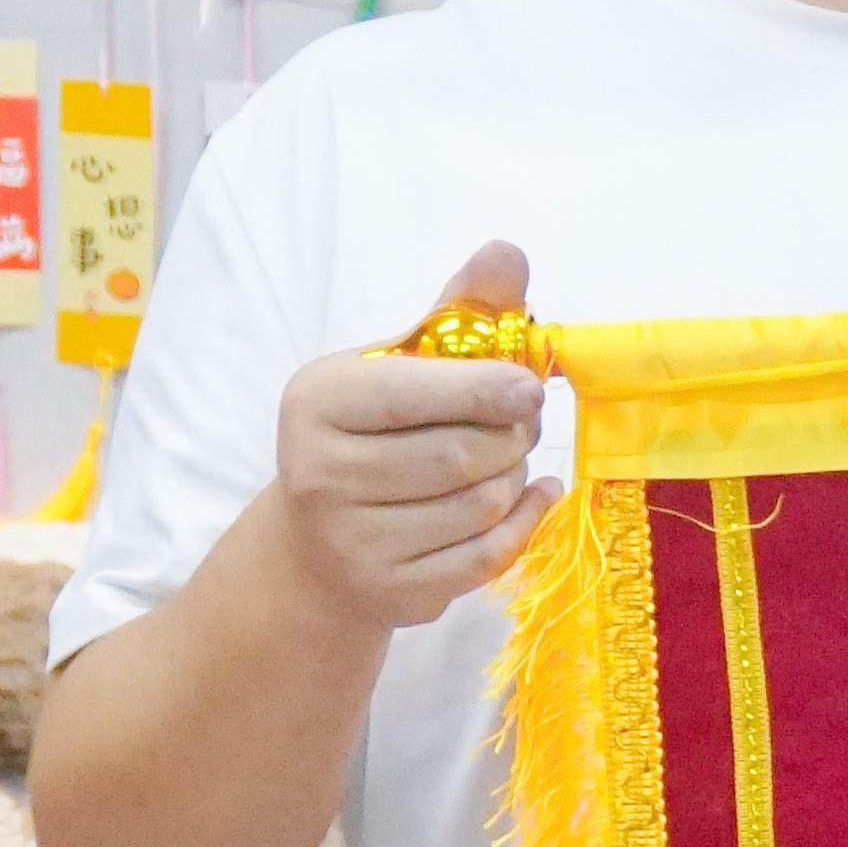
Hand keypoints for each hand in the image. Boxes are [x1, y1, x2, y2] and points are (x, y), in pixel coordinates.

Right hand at [271, 238, 551, 628]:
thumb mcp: (402, 365)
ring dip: (516, 478)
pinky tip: (530, 498)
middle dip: (511, 436)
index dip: (487, 389)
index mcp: (316, 401)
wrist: (321, 545)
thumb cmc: (374, 434)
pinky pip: (487, 556)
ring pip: (480, 505)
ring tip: (506, 461)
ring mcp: (350, 543)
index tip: (531, 389)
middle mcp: (318, 475)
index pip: (416, 392)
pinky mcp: (390, 594)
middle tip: (522, 424)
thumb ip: (458, 311)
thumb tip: (508, 252)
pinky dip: (524, 523)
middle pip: (461, 455)